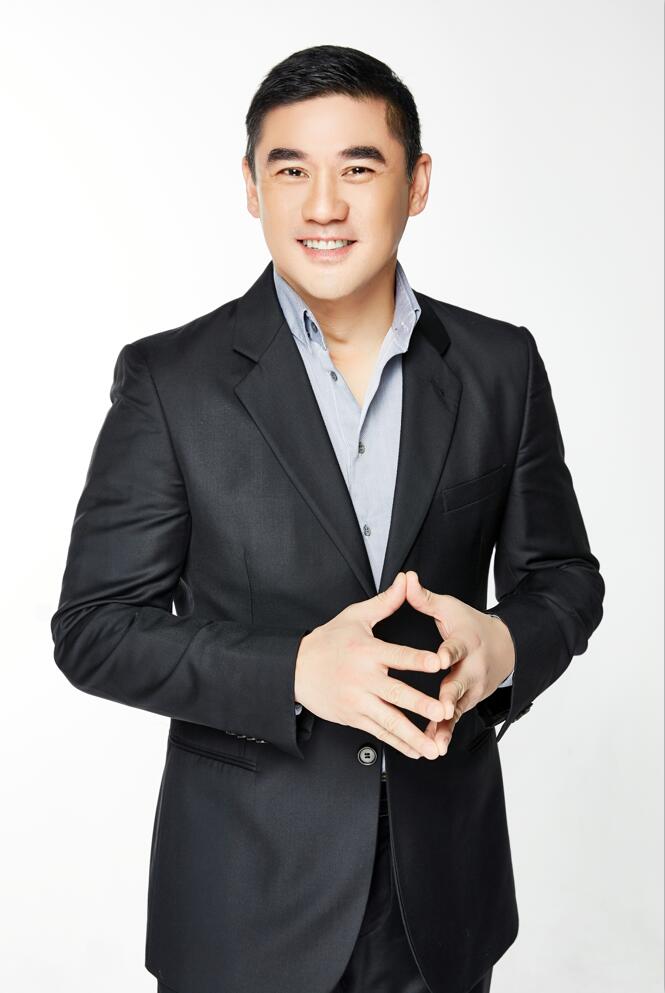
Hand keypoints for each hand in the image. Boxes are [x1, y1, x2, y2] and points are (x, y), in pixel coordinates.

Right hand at [294, 572, 443, 760]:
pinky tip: (416, 750)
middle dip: (421, 705)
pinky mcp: (353, 717)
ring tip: (434, 747)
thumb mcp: (354, 616)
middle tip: (442, 711)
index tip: (439, 663)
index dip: (418, 659)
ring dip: (413, 735)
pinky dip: (399, 744)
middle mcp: (363, 679)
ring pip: (389, 721)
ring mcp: (358, 701)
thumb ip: (385, 602)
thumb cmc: (327, 641)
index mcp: (367, 651)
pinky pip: (379, 733)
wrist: (294, 669)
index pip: (397, 655)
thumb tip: (405, 580)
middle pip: (396, 694)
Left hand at [404, 571, 514, 755]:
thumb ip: (424, 598)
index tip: (438, 658)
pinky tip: (432, 748)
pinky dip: (444, 733)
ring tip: (433, 741)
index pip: (455, 647)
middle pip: (459, 683)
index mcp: (465, 641)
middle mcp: (471, 668)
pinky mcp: (467, 703)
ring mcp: (471, 689)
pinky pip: (454, 721)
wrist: (501, 647)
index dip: (447, 652)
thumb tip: (406, 578)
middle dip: (450, 696)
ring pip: (457, 708)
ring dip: (445, 724)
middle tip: (440, 708)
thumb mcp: (449, 608)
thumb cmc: (469, 625)